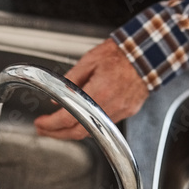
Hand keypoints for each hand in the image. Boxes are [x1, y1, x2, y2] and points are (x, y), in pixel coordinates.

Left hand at [34, 39, 148, 140]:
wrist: (147, 54)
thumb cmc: (121, 53)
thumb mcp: (90, 60)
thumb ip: (71, 80)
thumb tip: (56, 98)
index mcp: (99, 92)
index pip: (69, 117)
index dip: (51, 124)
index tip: (41, 123)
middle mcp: (111, 106)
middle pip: (79, 132)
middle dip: (58, 134)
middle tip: (44, 129)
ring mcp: (121, 111)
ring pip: (92, 131)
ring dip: (73, 131)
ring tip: (59, 125)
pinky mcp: (128, 111)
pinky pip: (105, 125)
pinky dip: (91, 125)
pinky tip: (82, 118)